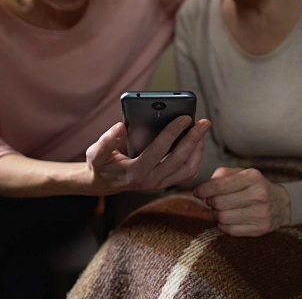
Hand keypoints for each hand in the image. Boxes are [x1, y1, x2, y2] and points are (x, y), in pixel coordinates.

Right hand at [86, 116, 210, 193]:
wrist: (104, 182)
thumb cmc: (101, 164)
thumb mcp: (96, 152)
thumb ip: (107, 140)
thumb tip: (121, 126)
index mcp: (134, 173)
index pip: (158, 151)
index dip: (172, 133)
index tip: (185, 117)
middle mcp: (150, 181)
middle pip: (179, 161)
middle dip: (194, 140)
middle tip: (204, 122)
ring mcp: (160, 184)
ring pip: (188, 169)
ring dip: (198, 149)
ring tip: (201, 130)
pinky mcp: (166, 182)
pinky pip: (187, 172)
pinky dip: (196, 156)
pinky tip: (196, 140)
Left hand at [193, 167, 290, 236]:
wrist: (281, 204)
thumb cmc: (255, 186)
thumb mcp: (243, 174)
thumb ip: (223, 174)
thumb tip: (205, 186)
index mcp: (253, 177)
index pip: (221, 185)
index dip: (204, 190)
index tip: (198, 192)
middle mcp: (259, 195)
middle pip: (219, 203)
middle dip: (210, 202)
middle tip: (211, 201)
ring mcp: (261, 214)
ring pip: (223, 218)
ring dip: (216, 214)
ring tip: (220, 210)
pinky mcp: (260, 229)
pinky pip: (230, 230)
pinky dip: (224, 225)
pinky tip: (228, 219)